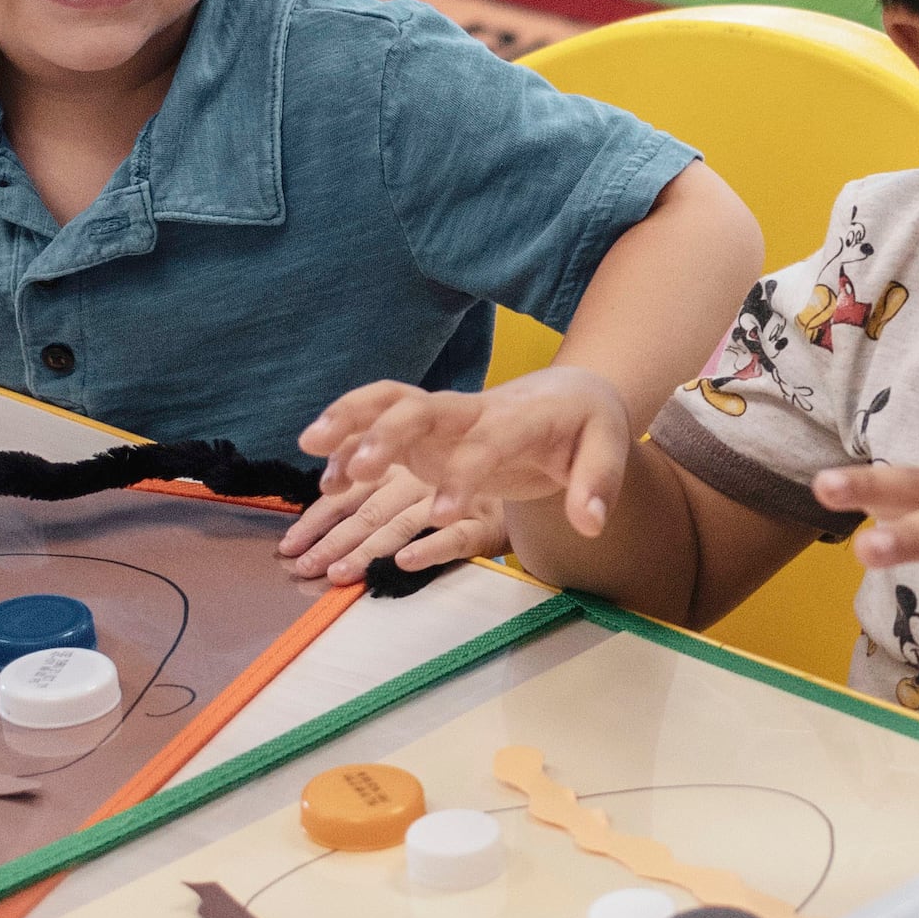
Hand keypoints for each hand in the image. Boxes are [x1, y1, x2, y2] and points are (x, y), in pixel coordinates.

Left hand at [280, 451, 507, 585]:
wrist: (548, 442)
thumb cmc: (472, 462)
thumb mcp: (420, 468)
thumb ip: (377, 484)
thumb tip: (321, 510)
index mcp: (402, 454)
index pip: (351, 487)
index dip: (318, 515)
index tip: (289, 545)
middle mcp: (423, 469)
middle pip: (371, 505)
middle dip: (334, 538)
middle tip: (303, 567)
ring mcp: (451, 496)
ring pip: (406, 519)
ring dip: (371, 547)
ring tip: (340, 574)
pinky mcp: (487, 522)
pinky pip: (458, 536)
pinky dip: (431, 547)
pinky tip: (404, 563)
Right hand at [302, 365, 637, 543]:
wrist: (570, 393)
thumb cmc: (587, 426)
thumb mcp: (608, 449)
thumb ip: (598, 485)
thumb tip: (590, 523)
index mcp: (518, 419)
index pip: (485, 443)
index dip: (462, 476)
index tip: (440, 514)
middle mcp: (472, 411)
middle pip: (422, 409)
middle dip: (386, 435)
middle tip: (353, 472)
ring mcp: (444, 418)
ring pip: (390, 401)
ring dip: (350, 417)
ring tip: (310, 445)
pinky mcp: (426, 429)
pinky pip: (379, 419)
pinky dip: (347, 432)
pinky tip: (323, 471)